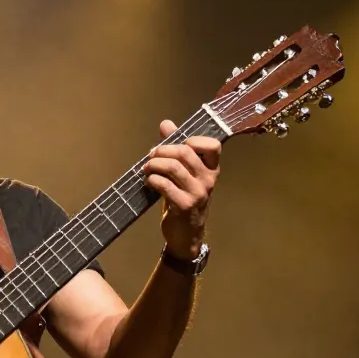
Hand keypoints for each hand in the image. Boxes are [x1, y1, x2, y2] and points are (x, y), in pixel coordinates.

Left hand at [143, 119, 220, 258]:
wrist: (186, 233)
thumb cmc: (184, 198)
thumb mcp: (183, 174)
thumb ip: (176, 148)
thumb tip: (166, 124)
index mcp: (212, 169)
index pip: (212, 145)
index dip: (192, 140)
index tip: (176, 146)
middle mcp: (208, 179)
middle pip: (184, 152)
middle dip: (162, 150)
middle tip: (151, 156)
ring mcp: (198, 193)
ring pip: (172, 167)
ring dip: (153, 164)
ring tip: (146, 168)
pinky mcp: (184, 205)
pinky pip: (164, 184)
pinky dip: (151, 179)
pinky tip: (148, 182)